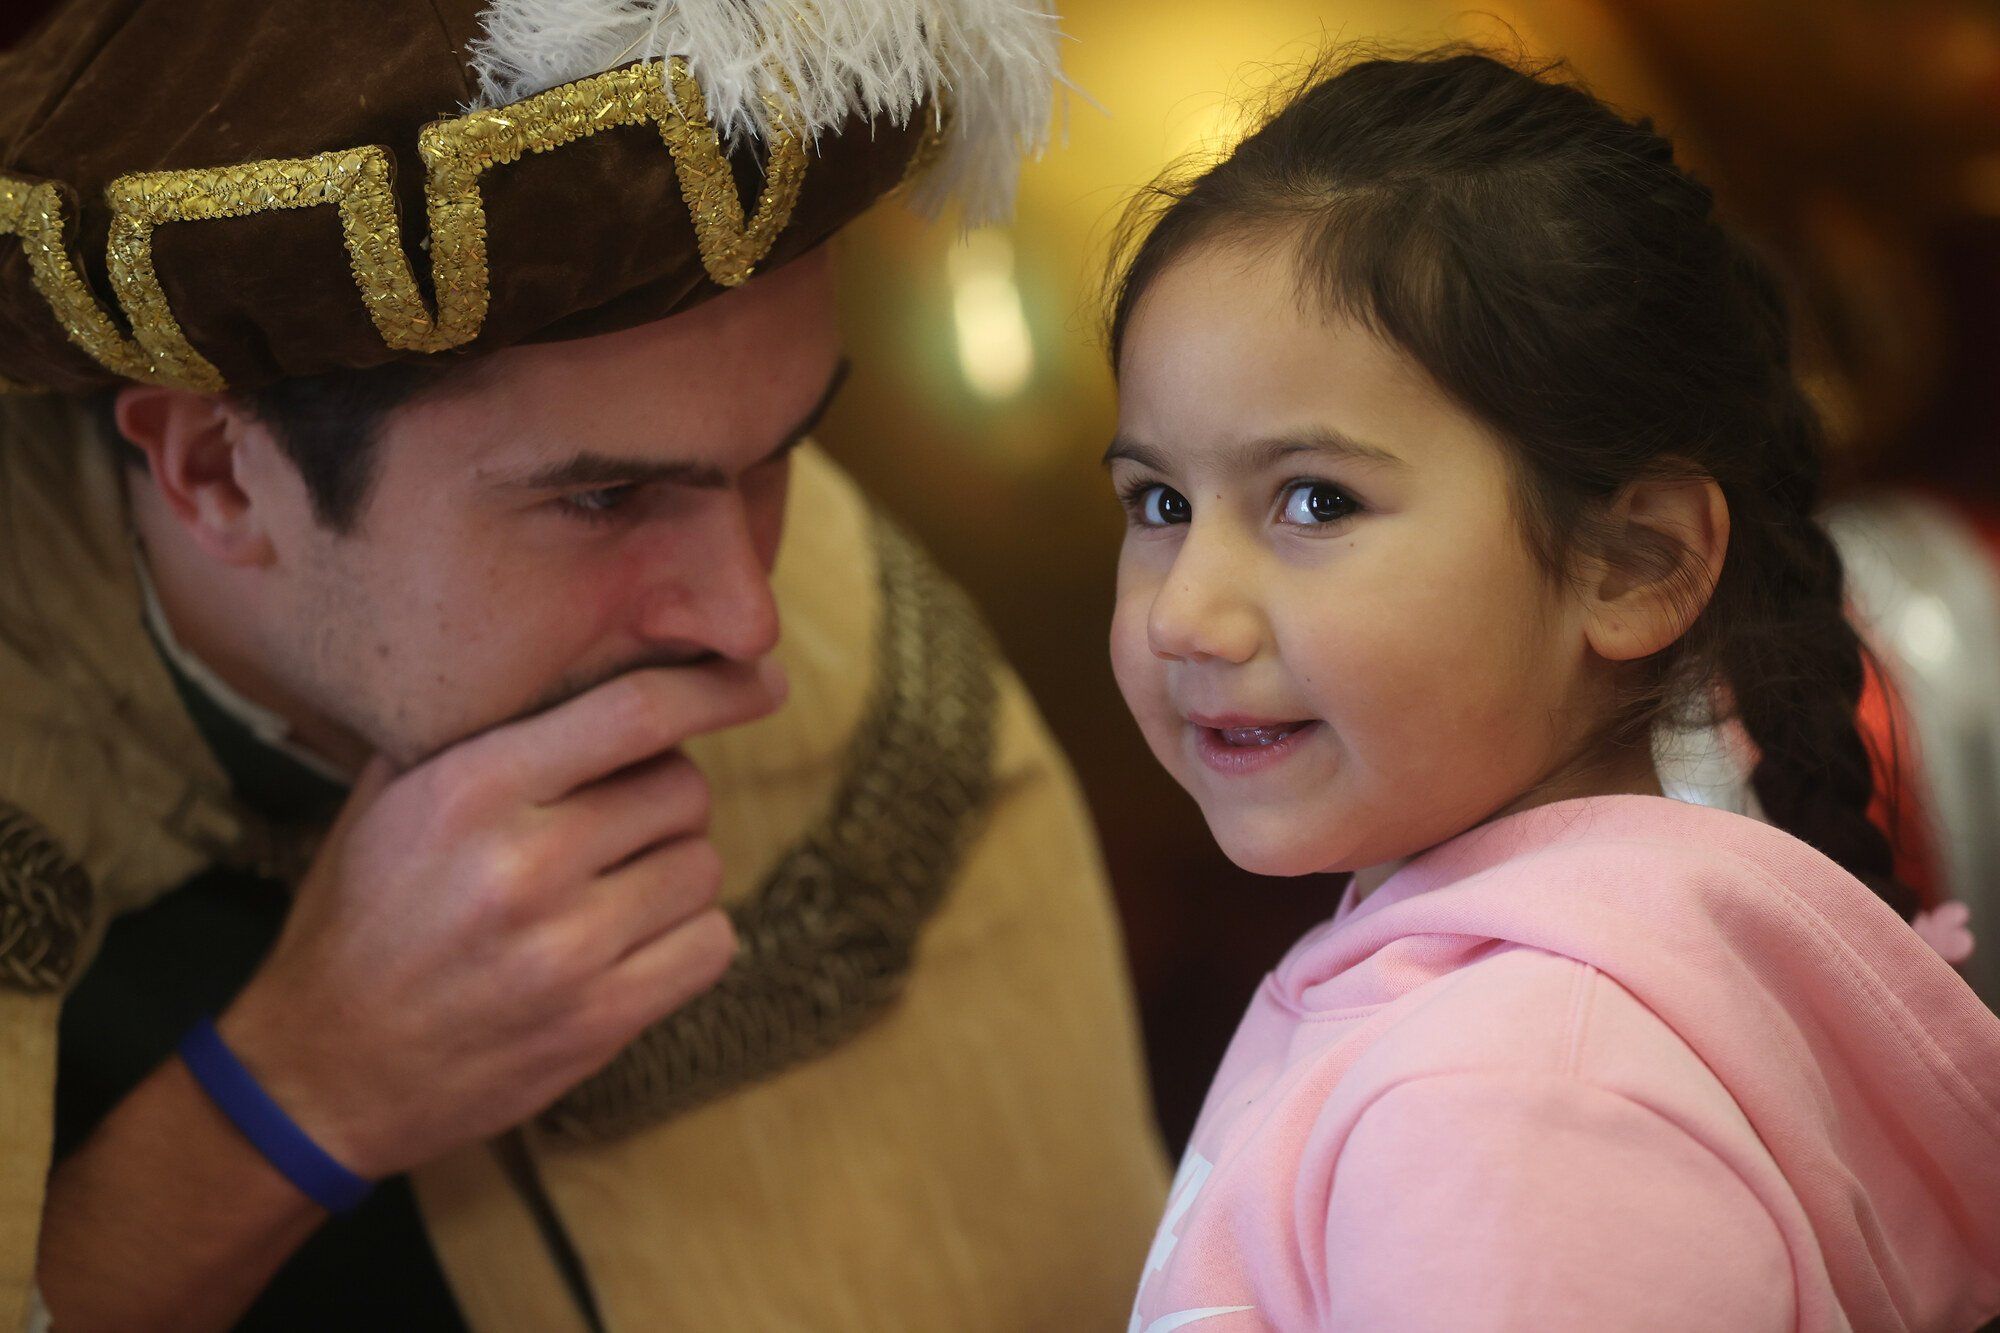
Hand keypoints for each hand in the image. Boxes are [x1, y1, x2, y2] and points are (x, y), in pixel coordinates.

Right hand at [215, 658, 785, 1179]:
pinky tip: (632, 940)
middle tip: (613, 824)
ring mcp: (566, 950)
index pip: (634, 712)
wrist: (321, 1070)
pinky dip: (688, 937)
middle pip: (683, 788)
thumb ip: (485, 727)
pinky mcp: (598, 1021)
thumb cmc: (361, 916)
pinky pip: (712, 945)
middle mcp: (523, 864)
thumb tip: (599, 652)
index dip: (714, 689)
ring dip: (674, 868)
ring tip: (608, 888)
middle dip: (663, 797)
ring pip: (703, 865)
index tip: (757, 679)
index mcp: (471, 789)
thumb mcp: (391, 798)